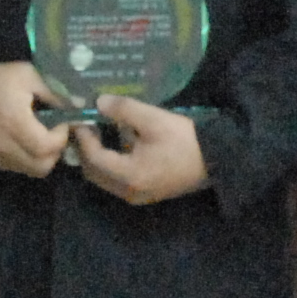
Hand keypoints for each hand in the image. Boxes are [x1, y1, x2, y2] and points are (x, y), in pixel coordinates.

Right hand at [0, 61, 73, 176]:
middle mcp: (5, 146)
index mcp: (15, 123)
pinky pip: (17, 168)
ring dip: (42, 158)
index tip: (61, 122)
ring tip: (41, 137)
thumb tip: (78, 104)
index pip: (47, 147)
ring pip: (31, 171)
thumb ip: (54, 91)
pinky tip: (25, 141)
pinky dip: (27, 159)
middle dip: (55, 152)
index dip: (61, 137)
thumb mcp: (27, 75)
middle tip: (55, 133)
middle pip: (42, 166)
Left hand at [81, 96, 207, 204]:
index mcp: (128, 175)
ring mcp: (137, 195)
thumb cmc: (184, 140)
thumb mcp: (153, 119)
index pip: (93, 157)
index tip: (79, 118)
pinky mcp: (146, 193)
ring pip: (104, 178)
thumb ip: (123, 110)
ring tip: (99, 131)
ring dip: (97, 157)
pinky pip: (118, 180)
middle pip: (93, 173)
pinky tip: (120, 142)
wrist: (217, 160)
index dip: (83, 137)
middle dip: (85, 150)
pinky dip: (111, 163)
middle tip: (85, 126)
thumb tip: (98, 102)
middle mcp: (128, 191)